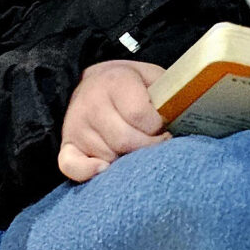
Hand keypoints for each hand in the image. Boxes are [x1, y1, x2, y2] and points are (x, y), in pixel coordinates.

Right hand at [58, 58, 165, 182]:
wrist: (91, 82)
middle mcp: (93, 104)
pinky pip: (72, 166)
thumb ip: (166, 92)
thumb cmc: (130, 84)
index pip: (140, 115)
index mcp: (116, 82)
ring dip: (127, 160)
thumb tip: (183, 115)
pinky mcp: (67, 145)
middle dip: (148, 148)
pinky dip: (88, 172)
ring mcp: (77, 127)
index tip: (166, 127)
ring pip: (108, 156)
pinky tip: (105, 169)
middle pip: (125, 140)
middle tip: (156, 144)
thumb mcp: (151, 76)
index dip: (159, 127)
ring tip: (136, 149)